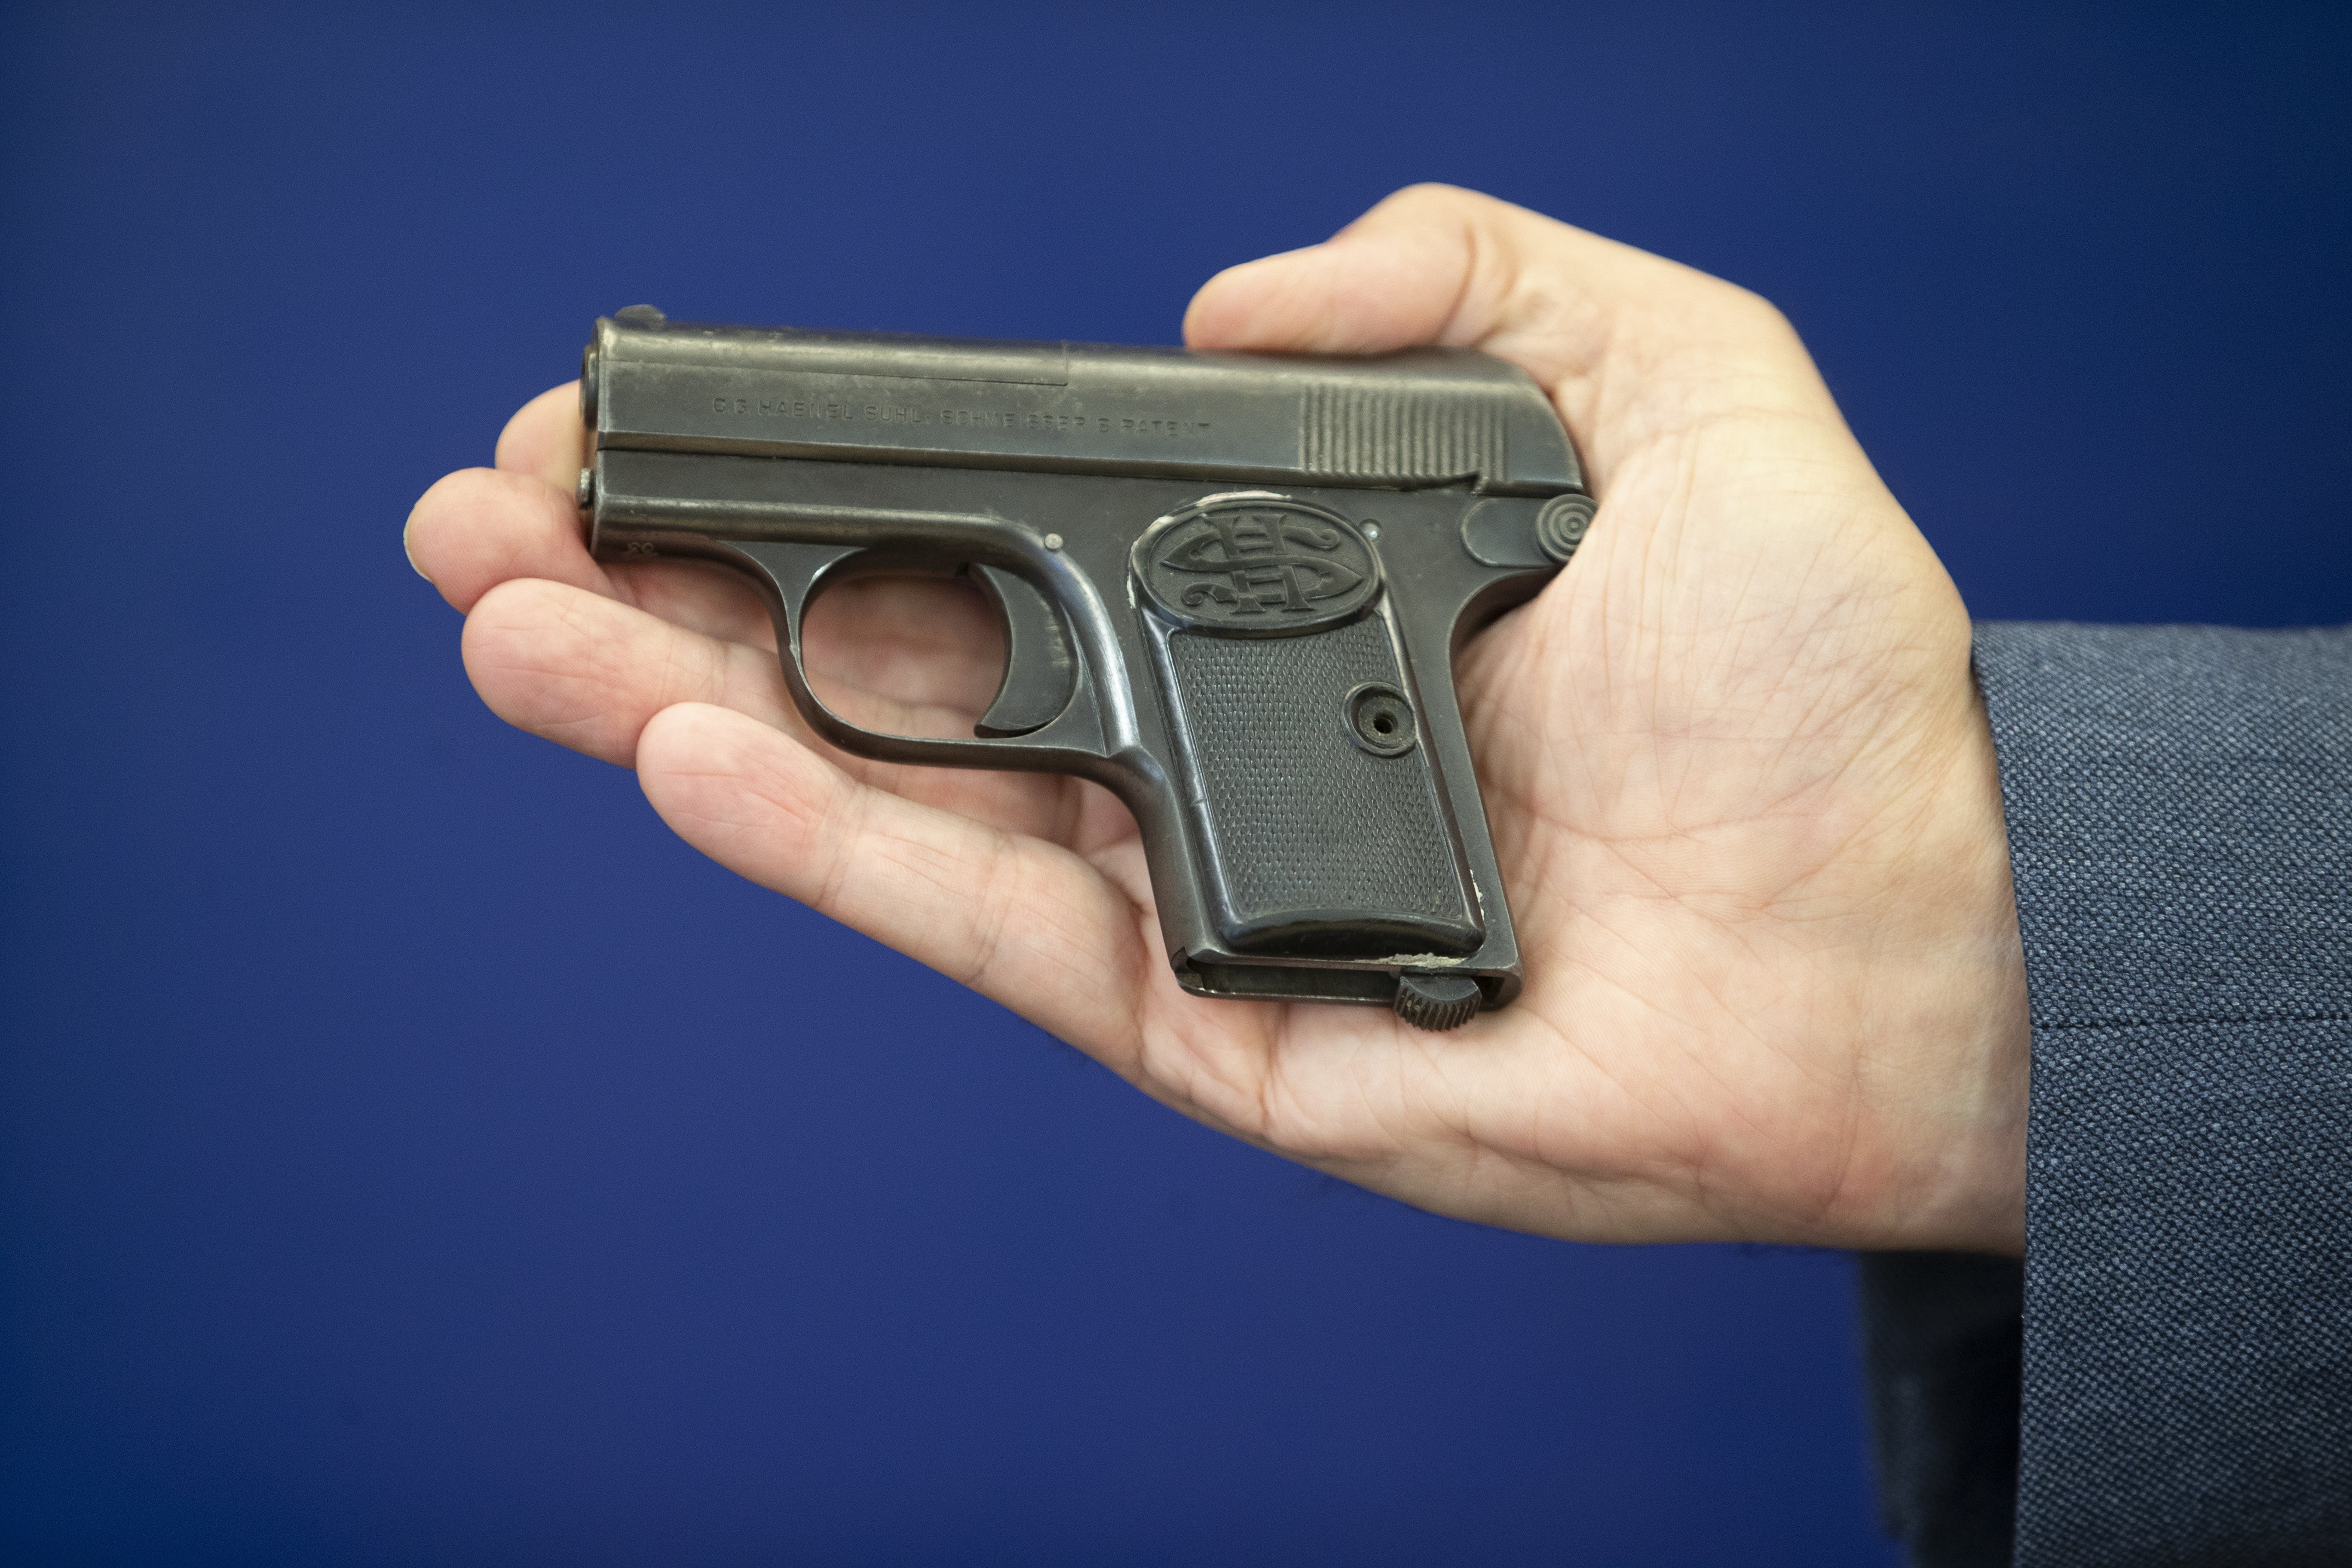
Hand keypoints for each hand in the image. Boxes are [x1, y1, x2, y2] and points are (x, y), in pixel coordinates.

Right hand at [405, 185, 2028, 1252]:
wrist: (1915, 923)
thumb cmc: (1821, 671)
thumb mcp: (1671, 375)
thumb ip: (1464, 278)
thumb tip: (1231, 300)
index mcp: (1267, 588)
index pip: (996, 522)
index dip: (819, 472)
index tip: (657, 423)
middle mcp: (1197, 729)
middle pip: (891, 655)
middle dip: (678, 589)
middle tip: (494, 526)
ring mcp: (1183, 882)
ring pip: (892, 791)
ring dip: (686, 705)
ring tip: (517, 630)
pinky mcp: (1201, 1017)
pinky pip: (988, 921)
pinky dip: (829, 838)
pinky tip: (692, 750)